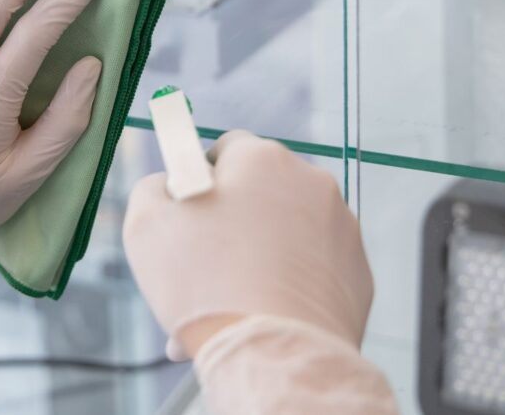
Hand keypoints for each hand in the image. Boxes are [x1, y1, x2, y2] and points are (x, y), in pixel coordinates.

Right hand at [123, 130, 372, 358]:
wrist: (272, 355)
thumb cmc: (203, 285)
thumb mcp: (146, 223)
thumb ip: (153, 188)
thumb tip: (167, 185)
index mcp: (261, 158)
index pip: (227, 149)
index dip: (200, 180)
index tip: (187, 215)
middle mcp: (310, 181)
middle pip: (260, 193)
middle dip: (230, 224)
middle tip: (201, 270)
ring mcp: (341, 227)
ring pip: (285, 234)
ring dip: (255, 258)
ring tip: (224, 305)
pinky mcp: (358, 273)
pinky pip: (312, 268)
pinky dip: (288, 285)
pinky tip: (259, 316)